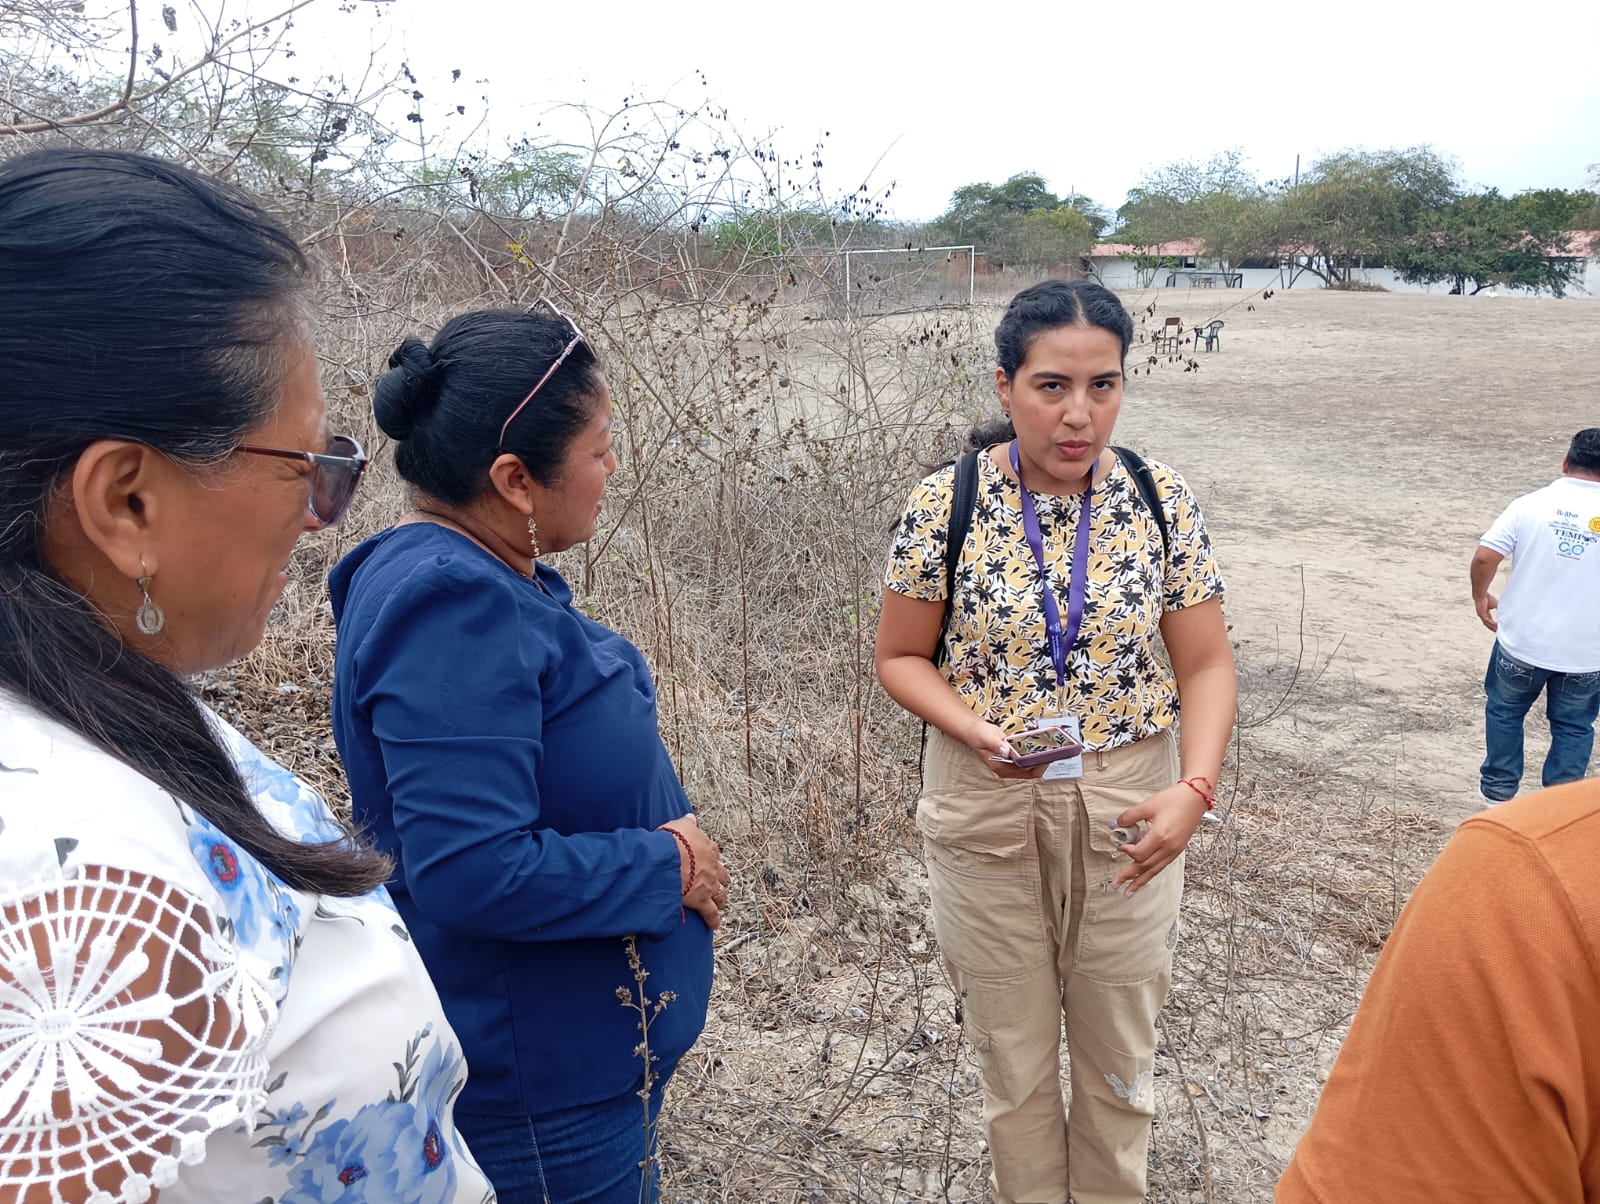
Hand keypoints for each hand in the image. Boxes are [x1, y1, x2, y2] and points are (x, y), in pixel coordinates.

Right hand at [659, 815, 729, 929]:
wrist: (669, 859)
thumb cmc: (673, 841)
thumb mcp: (680, 825)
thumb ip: (687, 823)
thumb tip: (691, 817)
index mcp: (708, 849)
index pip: (713, 853)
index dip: (710, 858)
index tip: (708, 861)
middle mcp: (713, 867)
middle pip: (722, 875)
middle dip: (720, 880)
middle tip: (718, 884)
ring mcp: (709, 885)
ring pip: (720, 894)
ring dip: (720, 898)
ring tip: (720, 903)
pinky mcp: (702, 900)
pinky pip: (710, 913)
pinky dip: (713, 920)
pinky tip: (715, 925)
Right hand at [961, 716, 1044, 780]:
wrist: (973, 730)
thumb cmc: (977, 735)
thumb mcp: (986, 738)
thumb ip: (996, 745)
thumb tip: (1007, 752)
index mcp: (1000, 767)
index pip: (1024, 771)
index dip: (1036, 765)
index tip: (1046, 757)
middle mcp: (1006, 768)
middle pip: (1030, 771)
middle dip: (1042, 763)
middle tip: (1052, 752)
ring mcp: (1010, 763)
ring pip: (1030, 766)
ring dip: (1039, 759)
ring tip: (1049, 749)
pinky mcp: (1013, 757)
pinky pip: (1027, 758)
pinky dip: (1034, 753)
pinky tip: (1039, 746)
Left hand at [1111, 783, 1208, 894]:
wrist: (1195, 798)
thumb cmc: (1174, 800)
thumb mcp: (1148, 805)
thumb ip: (1129, 816)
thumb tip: (1115, 824)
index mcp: (1161, 836)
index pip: (1139, 854)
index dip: (1127, 851)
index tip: (1120, 846)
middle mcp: (1169, 847)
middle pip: (1145, 867)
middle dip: (1129, 876)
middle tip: (1115, 885)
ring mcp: (1174, 850)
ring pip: (1155, 870)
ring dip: (1140, 881)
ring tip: (1129, 891)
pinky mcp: (1178, 849)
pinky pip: (1162, 866)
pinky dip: (1151, 873)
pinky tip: (1145, 877)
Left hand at [1474, 591, 1498, 631]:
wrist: (1481, 594)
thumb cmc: (1487, 598)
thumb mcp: (1495, 604)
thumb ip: (1499, 608)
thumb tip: (1505, 610)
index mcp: (1485, 614)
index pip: (1490, 621)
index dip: (1494, 625)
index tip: (1499, 628)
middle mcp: (1483, 616)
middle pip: (1488, 624)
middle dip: (1493, 629)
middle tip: (1498, 633)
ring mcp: (1481, 615)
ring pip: (1488, 624)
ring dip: (1493, 627)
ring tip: (1498, 631)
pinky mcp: (1481, 614)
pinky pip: (1487, 621)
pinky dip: (1492, 624)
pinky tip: (1496, 626)